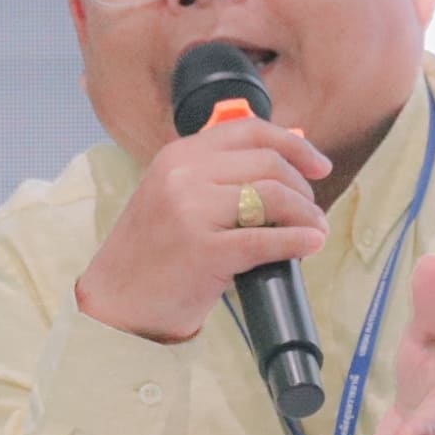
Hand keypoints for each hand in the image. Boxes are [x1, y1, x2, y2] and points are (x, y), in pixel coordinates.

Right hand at [77, 119, 332, 342]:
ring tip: (314, 231)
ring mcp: (191, 212)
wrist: (116, 303)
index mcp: (179, 155)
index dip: (295, 145)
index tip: (318, 165)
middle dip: (303, 188)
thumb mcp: (174, 197)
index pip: (250, 131)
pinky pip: (266, 239)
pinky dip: (297, 241)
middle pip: (269, 163)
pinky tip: (310, 245)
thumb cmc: (153, 254)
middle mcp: (183, 175)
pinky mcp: (204, 251)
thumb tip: (286, 169)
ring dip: (306, 215)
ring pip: (273, 197)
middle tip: (312, 212)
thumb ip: (218, 178)